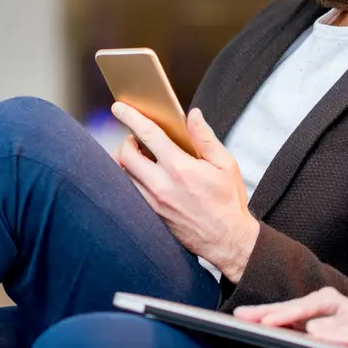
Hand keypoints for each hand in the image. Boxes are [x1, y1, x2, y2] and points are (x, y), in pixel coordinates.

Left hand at [114, 103, 259, 280]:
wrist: (226, 240)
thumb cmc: (228, 201)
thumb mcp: (225, 164)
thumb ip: (205, 138)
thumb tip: (193, 115)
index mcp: (180, 168)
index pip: (147, 135)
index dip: (131, 117)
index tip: (119, 107)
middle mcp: (161, 185)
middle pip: (126, 155)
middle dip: (127, 140)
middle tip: (138, 139)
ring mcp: (153, 202)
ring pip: (123, 175)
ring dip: (126, 161)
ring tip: (141, 156)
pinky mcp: (151, 214)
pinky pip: (130, 192)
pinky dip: (131, 179)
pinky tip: (144, 176)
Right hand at [237, 286, 347, 330]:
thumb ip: (340, 334)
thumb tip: (313, 331)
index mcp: (337, 303)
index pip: (310, 305)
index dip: (289, 314)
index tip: (269, 322)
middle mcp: (323, 303)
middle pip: (291, 307)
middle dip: (267, 312)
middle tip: (242, 316)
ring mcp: (311, 312)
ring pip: (284, 312)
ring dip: (261, 315)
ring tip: (239, 316)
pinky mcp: (304, 323)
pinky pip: (282, 321)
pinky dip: (266, 321)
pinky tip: (249, 322)